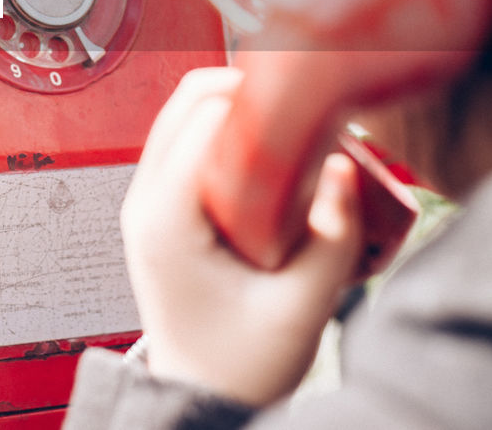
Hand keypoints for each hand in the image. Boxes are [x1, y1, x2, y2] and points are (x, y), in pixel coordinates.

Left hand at [122, 67, 362, 405]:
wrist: (203, 399)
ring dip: (237, 109)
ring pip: (185, 114)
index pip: (204, 119)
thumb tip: (346, 166)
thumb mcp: (303, 307)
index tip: (311, 108)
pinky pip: (188, 142)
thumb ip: (333, 236)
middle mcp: (145, 202)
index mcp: (166, 220)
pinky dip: (226, 132)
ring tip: (294, 127)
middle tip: (305, 108)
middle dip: (249, 92)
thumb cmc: (240, 365)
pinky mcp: (161, 208)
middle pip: (187, 101)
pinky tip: (270, 150)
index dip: (259, 101)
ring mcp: (148, 202)